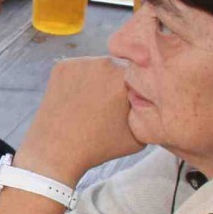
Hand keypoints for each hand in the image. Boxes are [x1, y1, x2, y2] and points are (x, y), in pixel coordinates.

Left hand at [14, 57, 139, 188]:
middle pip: (119, 66)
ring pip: (98, 66)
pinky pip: (78, 68)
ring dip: (98, 79)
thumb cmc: (100, 146)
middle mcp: (105, 62)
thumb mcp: (141, 135)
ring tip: (91, 103)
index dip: (137, 86)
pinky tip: (76, 100)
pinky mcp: (61, 66)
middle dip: (118, 81)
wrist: (57, 151)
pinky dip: (78, 80)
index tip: (129, 101)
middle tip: (109, 103)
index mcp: (127, 77)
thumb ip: (151, 112)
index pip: (141, 72)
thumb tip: (154, 100)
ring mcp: (81, 62)